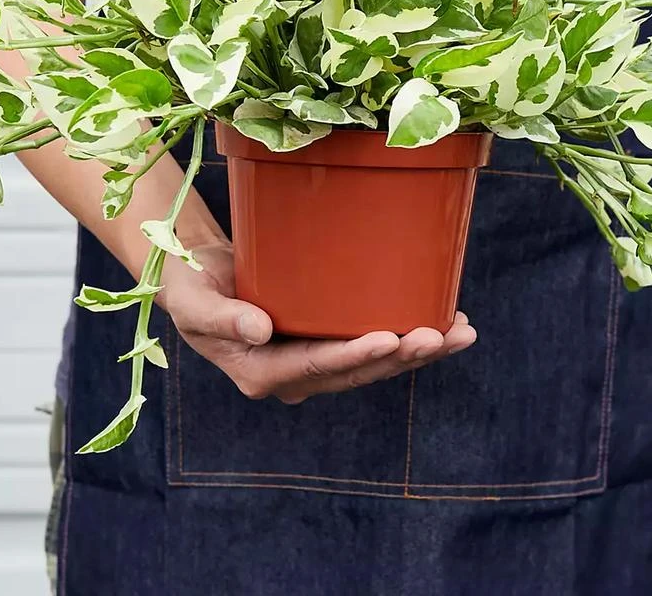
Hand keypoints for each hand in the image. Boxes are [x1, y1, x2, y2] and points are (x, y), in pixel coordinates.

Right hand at [160, 241, 476, 402]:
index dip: (354, 355)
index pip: (316, 367)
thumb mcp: (192, 301)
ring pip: (373, 363)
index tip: (391, 337)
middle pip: (356, 370)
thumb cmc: (190, 286)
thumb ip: (222, 317)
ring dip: (417, 350)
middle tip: (439, 334)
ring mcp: (313, 361)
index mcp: (261, 373)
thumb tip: (261, 329)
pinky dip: (408, 336)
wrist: (198, 277)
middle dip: (401, 355)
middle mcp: (293, 375)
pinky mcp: (326, 339)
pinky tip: (445, 323)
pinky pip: (371, 343)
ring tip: (460, 332)